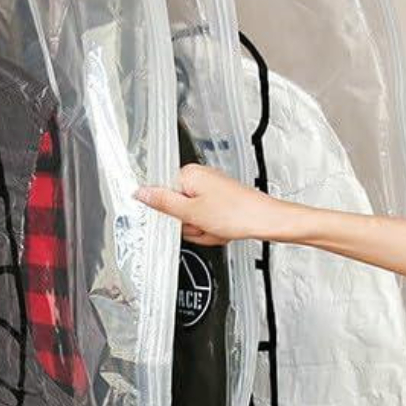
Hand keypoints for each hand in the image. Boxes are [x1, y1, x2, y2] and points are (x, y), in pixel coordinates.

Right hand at [135, 165, 305, 245]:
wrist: (266, 222)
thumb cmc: (237, 213)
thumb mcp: (191, 212)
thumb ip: (162, 203)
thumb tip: (139, 193)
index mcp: (188, 174)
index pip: (161, 197)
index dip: (170, 214)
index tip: (180, 221)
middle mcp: (199, 179)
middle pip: (176, 211)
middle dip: (189, 225)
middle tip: (202, 226)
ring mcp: (210, 192)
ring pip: (191, 220)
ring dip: (201, 230)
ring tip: (215, 228)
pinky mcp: (220, 203)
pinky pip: (204, 222)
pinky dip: (212, 231)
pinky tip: (222, 230)